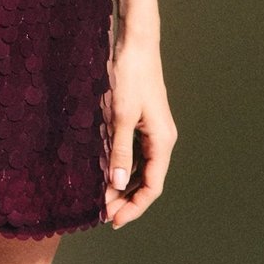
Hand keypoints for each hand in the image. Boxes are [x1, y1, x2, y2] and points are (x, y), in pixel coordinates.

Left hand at [103, 38, 176, 228]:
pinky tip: (104, 171)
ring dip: (122, 183)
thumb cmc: (130, 76)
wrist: (134, 44)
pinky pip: (134, 152)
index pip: (152, 186)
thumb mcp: (120, 115)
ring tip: (101, 197)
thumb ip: (120, 150)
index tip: (114, 220)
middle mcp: (161, 139)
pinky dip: (121, 165)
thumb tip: (119, 183)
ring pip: (140, 167)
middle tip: (102, 212)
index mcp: (162, 141)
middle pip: (147, 180)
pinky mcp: (141, 121)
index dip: (134, 206)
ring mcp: (151, 130)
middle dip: (126, 199)